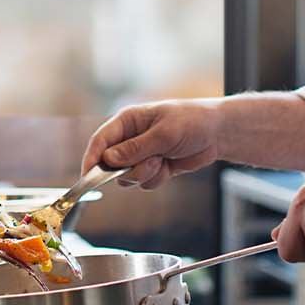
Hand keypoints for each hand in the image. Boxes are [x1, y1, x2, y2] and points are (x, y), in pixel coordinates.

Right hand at [80, 100, 224, 189]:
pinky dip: (156, 179)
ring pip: (127, 177)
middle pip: (111, 164)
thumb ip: (135, 148)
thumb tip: (108, 160)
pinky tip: (170, 166)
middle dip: (128, 169)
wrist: (217, 133)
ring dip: (144, 175)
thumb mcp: (163, 134)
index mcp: (127, 121)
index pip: (101, 141)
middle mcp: (130, 138)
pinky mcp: (153, 167)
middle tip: (150, 163)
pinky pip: (144, 182)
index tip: (87, 178)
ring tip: (163, 161)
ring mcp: (141, 154)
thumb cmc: (191, 122)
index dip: (92, 159)